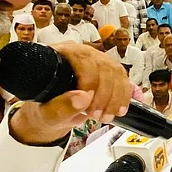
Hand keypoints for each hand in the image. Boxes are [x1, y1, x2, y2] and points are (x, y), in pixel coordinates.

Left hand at [8, 42, 131, 144]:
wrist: (53, 113)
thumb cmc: (46, 109)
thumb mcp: (47, 113)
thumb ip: (61, 107)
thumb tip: (82, 98)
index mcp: (62, 55)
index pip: (82, 59)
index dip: (89, 80)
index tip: (88, 101)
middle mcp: (82, 53)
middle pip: (103, 66)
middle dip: (105, 94)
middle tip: (97, 116)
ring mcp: (97, 61)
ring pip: (116, 72)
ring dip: (116, 97)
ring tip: (107, 117)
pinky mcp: (108, 73)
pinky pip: (123, 79)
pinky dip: (125, 96)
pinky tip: (122, 109)